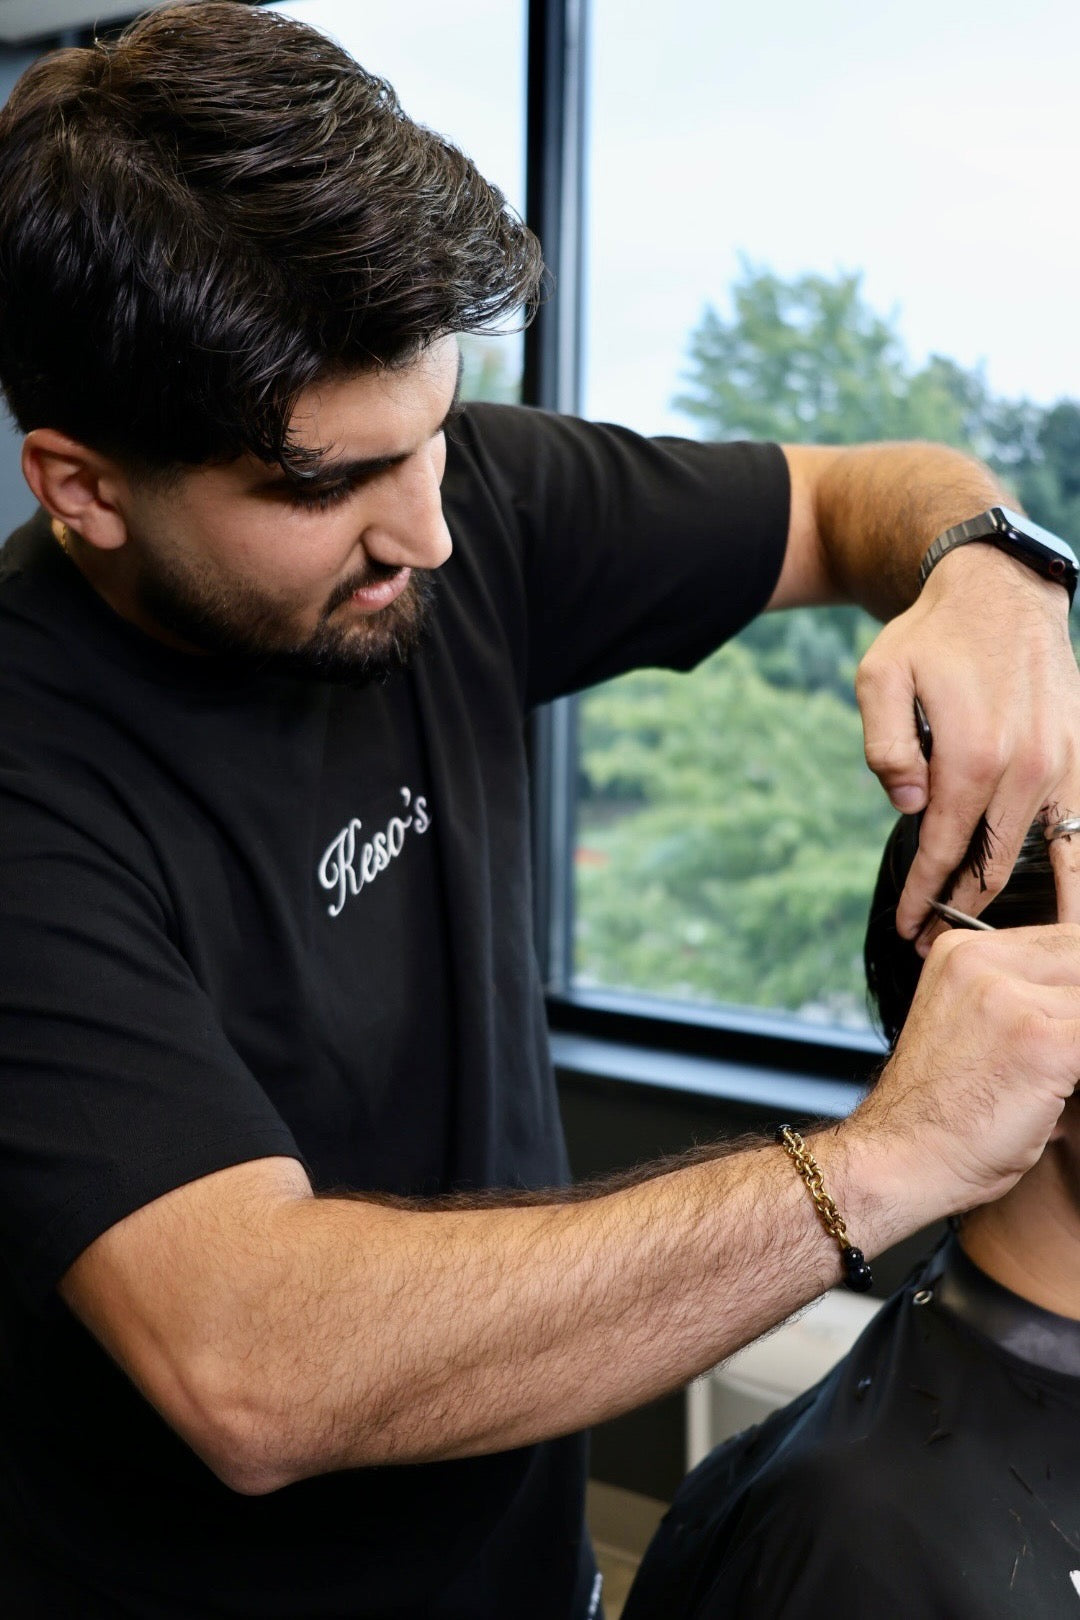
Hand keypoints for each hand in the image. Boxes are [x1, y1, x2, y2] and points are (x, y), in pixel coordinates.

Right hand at [849, 924, 1079, 1217]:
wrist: (899, 1160)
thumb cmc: (941, 1109)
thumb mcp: (974, 1023)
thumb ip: (1023, 993)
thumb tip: (1072, 998)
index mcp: (963, 951)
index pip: (1063, 939)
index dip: (1074, 984)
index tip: (1059, 1025)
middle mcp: (983, 962)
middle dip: (1075, 1012)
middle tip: (1056, 1052)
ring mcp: (1011, 999)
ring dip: (1077, 1038)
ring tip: (1055, 1073)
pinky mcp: (1044, 1043)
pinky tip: (1066, 1085)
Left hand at [855, 543, 1079, 942]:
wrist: (1000, 593)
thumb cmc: (931, 637)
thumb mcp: (880, 678)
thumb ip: (886, 747)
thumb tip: (908, 805)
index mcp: (972, 755)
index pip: (941, 846)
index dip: (923, 894)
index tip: (907, 928)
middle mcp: (1025, 767)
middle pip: (990, 864)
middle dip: (959, 909)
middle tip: (932, 942)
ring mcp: (1061, 765)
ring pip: (1037, 855)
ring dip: (1010, 900)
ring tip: (986, 935)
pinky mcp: (1079, 759)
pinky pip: (1079, 832)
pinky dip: (1073, 875)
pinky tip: (1067, 918)